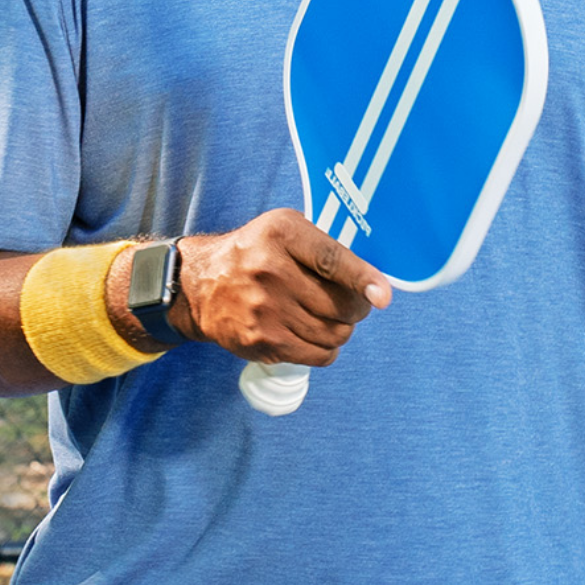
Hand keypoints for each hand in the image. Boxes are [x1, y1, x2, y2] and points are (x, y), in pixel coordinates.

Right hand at [170, 209, 391, 364]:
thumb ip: (322, 248)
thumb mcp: (283, 230)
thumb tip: (369, 281)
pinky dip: (326, 348)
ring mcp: (264, 311)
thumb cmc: (253, 253)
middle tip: (354, 304)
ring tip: (329, 317)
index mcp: (280, 235)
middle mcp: (270, 271)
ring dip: (341, 329)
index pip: (330, 259)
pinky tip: (315, 334)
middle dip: (357, 308)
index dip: (362, 279)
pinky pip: (316, 355)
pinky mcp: (261, 342)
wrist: (200, 285)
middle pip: (338, 304)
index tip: (383, 295)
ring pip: (332, 334)